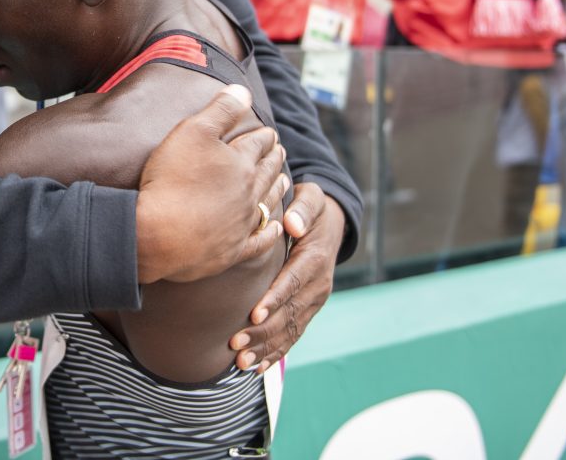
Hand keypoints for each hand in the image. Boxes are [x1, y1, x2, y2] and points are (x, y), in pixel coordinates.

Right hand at [135, 84, 289, 283]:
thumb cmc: (172, 179)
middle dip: (274, 159)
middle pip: (266, 172)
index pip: (258, 144)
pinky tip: (276, 228)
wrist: (157, 235)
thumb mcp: (193, 131)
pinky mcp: (232, 251)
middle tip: (280, 152)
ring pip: (267, 203)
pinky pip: (260, 241)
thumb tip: (244, 90)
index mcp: (241, 163)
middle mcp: (248, 194)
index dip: (264, 136)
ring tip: (283, 180)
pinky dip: (271, 233)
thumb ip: (221, 109)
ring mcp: (241, 225)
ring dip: (277, 189)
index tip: (269, 132)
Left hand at [230, 184, 344, 370]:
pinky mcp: (308, 310)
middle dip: (262, 331)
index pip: (293, 282)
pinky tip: (257, 367)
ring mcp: (314, 301)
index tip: (254, 314)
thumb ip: (303, 208)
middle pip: (289, 313)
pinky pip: (293, 334)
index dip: (274, 299)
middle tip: (235, 343)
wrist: (330, 223)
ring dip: (266, 347)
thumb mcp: (312, 198)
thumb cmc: (310, 208)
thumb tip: (293, 224)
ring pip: (290, 330)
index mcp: (315, 259)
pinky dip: (276, 353)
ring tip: (241, 361)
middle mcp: (318, 285)